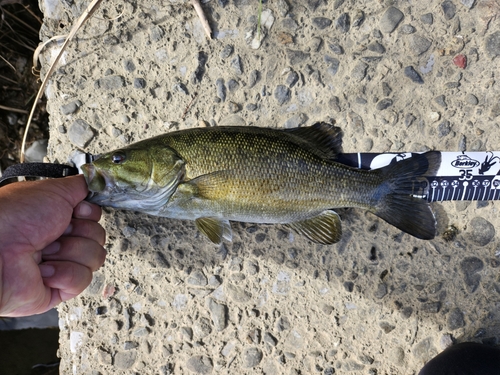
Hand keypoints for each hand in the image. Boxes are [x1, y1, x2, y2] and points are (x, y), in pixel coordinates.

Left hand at [0, 175, 105, 316]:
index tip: (75, 212)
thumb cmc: (13, 218)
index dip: (88, 214)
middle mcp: (58, 240)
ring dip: (71, 252)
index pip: (94, 217)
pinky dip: (64, 273)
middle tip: (55, 233)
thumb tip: (98, 183)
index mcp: (56, 217)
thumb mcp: (54, 190)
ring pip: (94, 258)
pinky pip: (82, 280)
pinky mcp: (58, 288)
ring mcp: (59, 264)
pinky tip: (44, 271)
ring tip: (45, 253)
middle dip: (79, 233)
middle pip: (97, 237)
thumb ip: (80, 186)